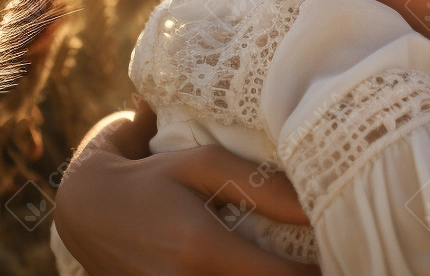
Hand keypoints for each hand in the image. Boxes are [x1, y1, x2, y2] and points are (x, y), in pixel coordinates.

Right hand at [54, 95, 318, 275]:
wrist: (84, 210)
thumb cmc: (152, 176)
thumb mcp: (202, 165)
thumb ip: (262, 188)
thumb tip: (317, 205)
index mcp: (200, 249)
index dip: (321, 274)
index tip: (345, 254)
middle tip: (336, 261)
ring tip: (302, 265)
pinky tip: (264, 268)